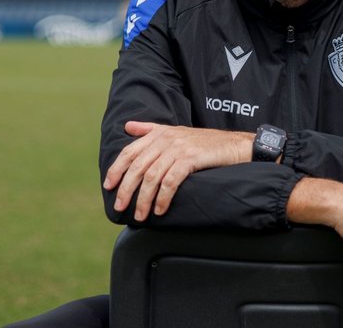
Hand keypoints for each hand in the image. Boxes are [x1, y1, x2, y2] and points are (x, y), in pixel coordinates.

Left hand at [103, 121, 252, 220]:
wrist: (234, 145)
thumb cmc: (205, 142)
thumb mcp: (175, 131)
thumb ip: (150, 129)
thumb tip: (127, 126)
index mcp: (158, 134)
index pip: (129, 151)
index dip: (116, 169)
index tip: (108, 186)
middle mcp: (165, 139)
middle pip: (137, 167)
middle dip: (126, 189)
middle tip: (121, 208)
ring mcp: (178, 148)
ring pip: (152, 177)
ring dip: (143, 199)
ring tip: (140, 215)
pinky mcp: (190, 159)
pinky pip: (170, 182)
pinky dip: (163, 198)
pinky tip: (160, 210)